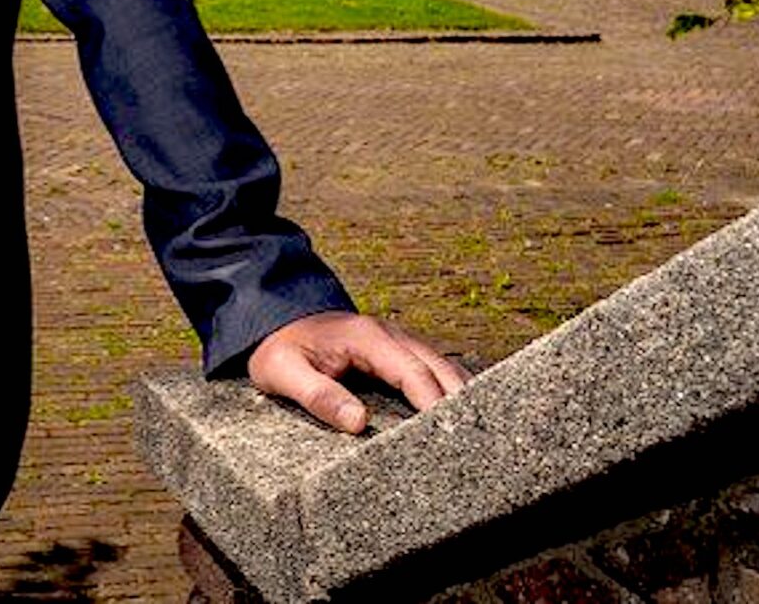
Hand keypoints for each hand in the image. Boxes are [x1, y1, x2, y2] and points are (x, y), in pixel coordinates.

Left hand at [247, 311, 468, 434]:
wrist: (273, 315)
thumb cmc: (279, 347)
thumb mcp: (284, 372)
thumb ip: (319, 395)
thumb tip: (359, 423)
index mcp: (367, 338)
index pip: (414, 373)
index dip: (436, 404)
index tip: (453, 436)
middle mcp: (390, 336)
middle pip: (441, 369)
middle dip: (463, 403)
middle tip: (482, 443)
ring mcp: (398, 342)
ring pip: (444, 368)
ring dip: (463, 396)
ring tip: (484, 436)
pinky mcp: (398, 353)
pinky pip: (434, 370)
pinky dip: (452, 390)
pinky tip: (466, 417)